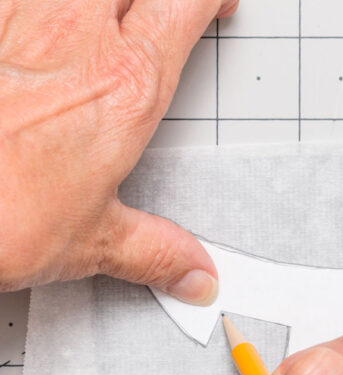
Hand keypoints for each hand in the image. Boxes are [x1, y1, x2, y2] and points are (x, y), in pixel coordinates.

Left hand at [0, 0, 236, 300]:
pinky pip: (11, 2)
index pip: (185, 2)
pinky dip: (26, 12)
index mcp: (125, 85)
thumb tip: (191, 271)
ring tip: (90, 18)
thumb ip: (153, 250)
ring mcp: (13, 16)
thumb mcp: (88, 243)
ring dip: (88, 1)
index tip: (214, 10)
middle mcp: (73, 33)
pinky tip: (25, 29)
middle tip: (158, 7)